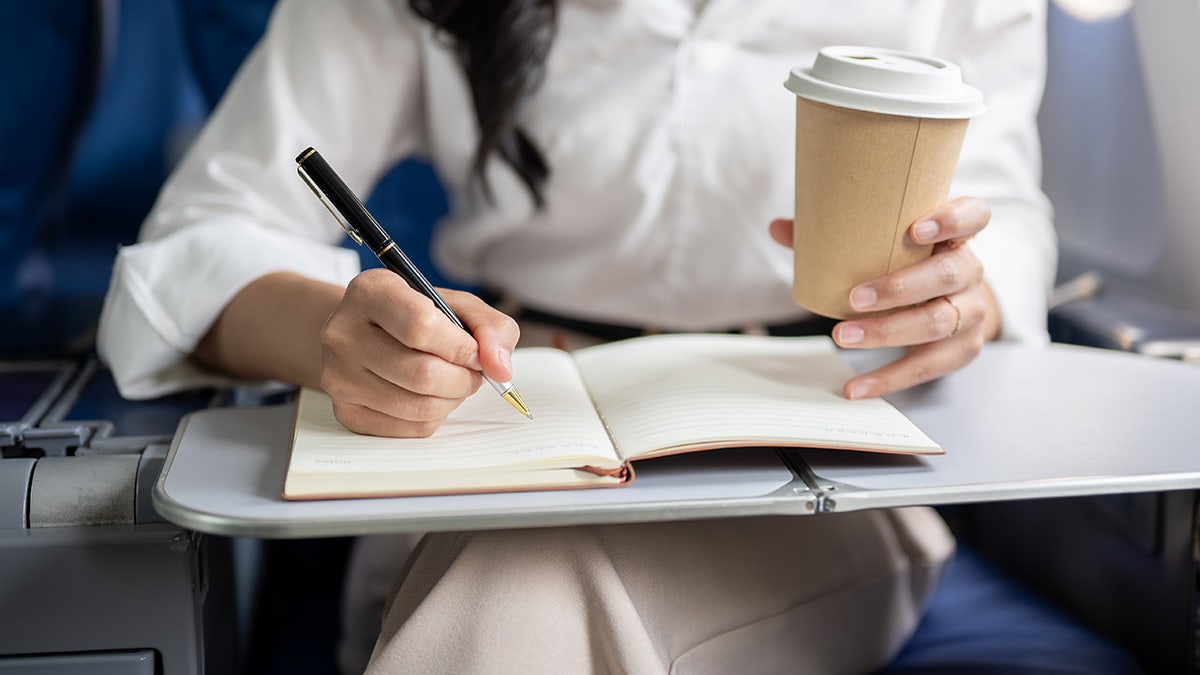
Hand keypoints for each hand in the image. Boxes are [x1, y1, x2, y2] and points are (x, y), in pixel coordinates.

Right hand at [319, 268, 519, 436]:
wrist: (366, 334)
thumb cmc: (415, 317)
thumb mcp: (455, 305)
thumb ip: (490, 327)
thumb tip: (500, 368)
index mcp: (370, 292)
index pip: (422, 327)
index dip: (461, 346)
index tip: (474, 351)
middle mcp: (343, 333)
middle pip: (422, 374)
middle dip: (463, 379)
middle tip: (470, 372)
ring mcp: (339, 376)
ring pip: (419, 406)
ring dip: (452, 399)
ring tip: (452, 383)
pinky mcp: (346, 411)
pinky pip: (410, 428)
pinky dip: (434, 416)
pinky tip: (429, 396)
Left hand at [770, 196, 1000, 397]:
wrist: (951, 301)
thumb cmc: (908, 264)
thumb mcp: (884, 245)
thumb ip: (836, 234)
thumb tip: (778, 228)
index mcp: (955, 235)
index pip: (972, 215)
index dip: (951, 220)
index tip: (916, 230)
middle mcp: (970, 270)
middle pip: (947, 275)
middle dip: (899, 288)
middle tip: (853, 298)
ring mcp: (971, 311)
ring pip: (936, 322)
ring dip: (886, 332)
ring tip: (842, 336)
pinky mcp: (963, 349)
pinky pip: (926, 367)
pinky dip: (888, 378)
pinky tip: (857, 386)